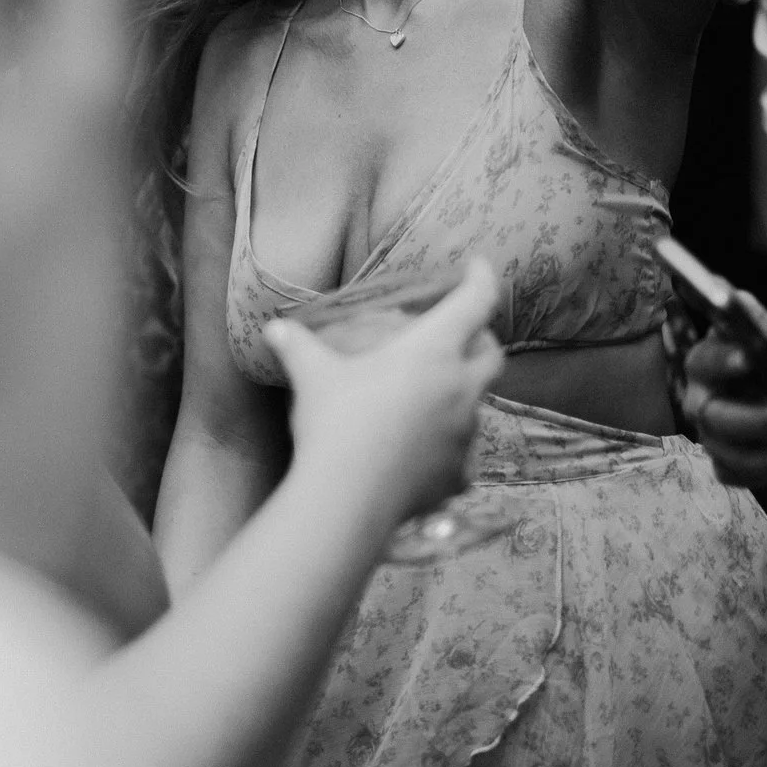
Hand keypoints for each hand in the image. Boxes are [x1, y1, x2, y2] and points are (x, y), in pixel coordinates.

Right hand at [269, 260, 504, 527]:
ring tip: (433, 401)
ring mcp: (465, 435)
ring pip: (478, 407)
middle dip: (482, 341)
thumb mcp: (312, 377)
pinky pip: (463, 458)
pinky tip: (426, 457)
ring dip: (461, 397)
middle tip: (462, 337)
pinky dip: (450, 451)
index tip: (479, 267)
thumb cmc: (336, 423)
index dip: (481, 279)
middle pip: (492, 356)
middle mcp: (460, 389)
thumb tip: (274, 329)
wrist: (347, 498)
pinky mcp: (458, 475)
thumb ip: (298, 347)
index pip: (475, 302)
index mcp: (433, 351)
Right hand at [674, 297, 766, 486]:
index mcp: (701, 365)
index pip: (705, 362)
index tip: (750, 357)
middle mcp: (699, 406)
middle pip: (723, 420)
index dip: (724, 361)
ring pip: (743, 459)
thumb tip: (736, 299)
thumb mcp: (761, 333)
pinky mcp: (730, 468)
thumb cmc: (762, 358)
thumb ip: (752, 319)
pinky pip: (755, 478)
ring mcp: (713, 442)